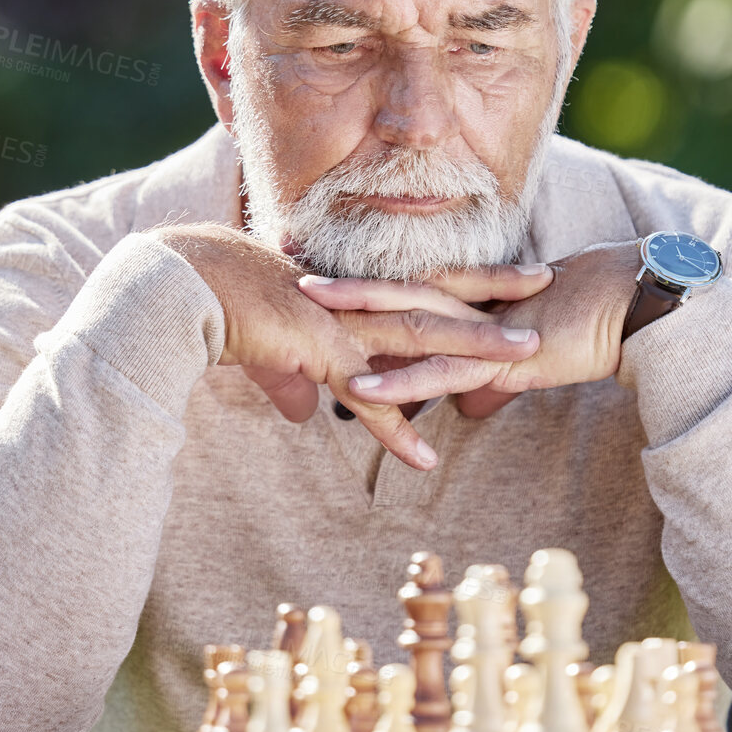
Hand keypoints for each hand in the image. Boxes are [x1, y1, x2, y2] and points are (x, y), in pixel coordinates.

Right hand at [149, 225, 553, 469]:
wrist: (183, 289)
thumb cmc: (219, 302)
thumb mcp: (268, 342)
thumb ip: (293, 376)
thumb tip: (302, 409)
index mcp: (349, 290)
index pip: (423, 278)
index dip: (471, 276)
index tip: (514, 273)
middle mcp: (354, 301)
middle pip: (438, 295)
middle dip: (496, 294)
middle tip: (549, 287)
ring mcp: (341, 326)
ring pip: (421, 338)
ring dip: (472, 351)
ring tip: (521, 362)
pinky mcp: (317, 355)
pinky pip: (367, 400)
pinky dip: (397, 430)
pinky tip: (426, 458)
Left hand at [297, 241, 642, 417]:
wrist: (637, 316)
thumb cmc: (591, 328)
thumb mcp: (530, 363)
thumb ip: (493, 384)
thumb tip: (470, 411)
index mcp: (474, 298)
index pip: (406, 283)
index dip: (361, 278)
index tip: (314, 269)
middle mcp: (470, 305)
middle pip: (392, 289)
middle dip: (339, 284)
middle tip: (285, 270)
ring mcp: (481, 331)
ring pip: (406, 322)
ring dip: (354, 319)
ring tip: (304, 315)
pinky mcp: (498, 361)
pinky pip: (439, 373)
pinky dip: (399, 381)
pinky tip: (361, 389)